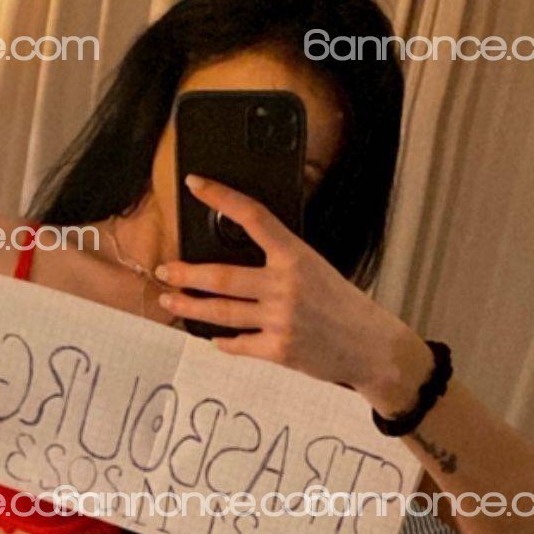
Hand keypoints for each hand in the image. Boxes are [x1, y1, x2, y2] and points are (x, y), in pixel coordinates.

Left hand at [156, 175, 432, 412]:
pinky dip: (222, 341)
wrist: (369, 345)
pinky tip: (213, 337)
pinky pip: (238, 343)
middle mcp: (286, 285)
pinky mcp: (279, 349)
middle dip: (186, 273)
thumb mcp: (315, 269)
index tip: (195, 184)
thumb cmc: (340, 304)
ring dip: (189, 306)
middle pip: (221, 276)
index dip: (222, 197)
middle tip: (164, 270)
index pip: (254, 216)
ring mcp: (281, 319)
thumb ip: (280, 262)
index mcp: (296, 255)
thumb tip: (235, 256)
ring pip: (221, 312)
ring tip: (169, 299)